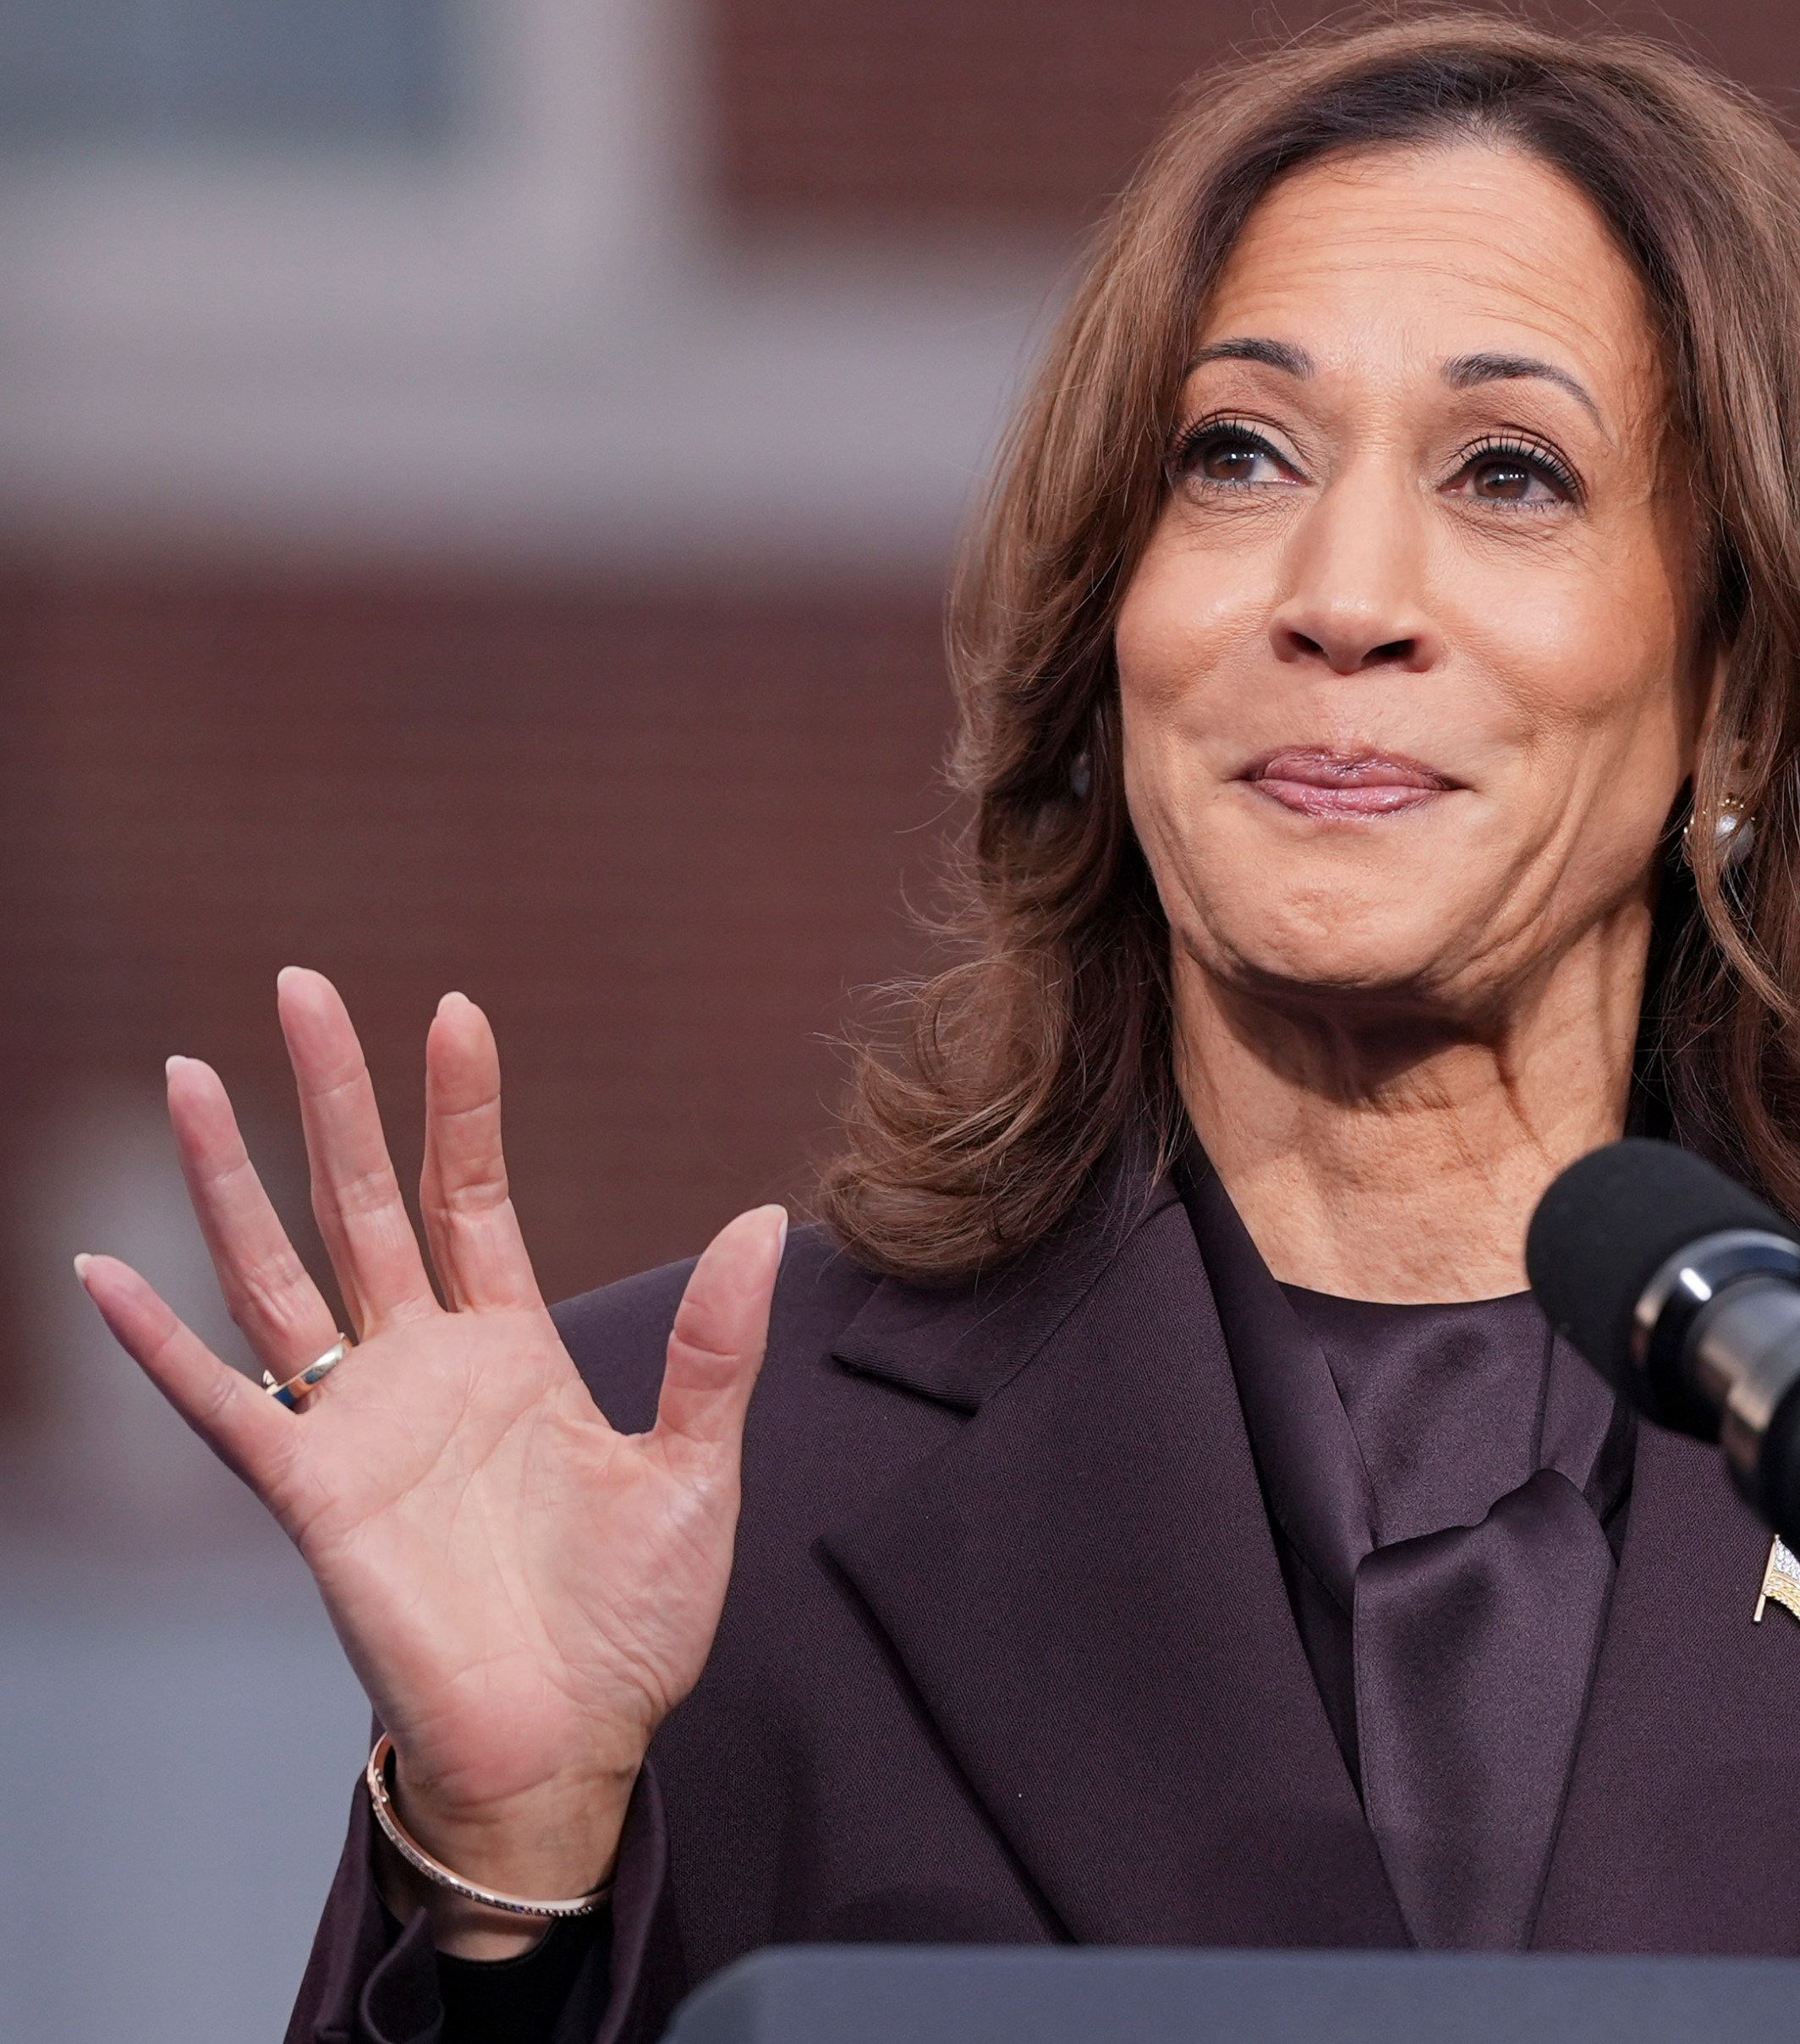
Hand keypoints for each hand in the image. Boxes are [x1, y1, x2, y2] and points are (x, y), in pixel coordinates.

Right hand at [73, 970, 782, 1954]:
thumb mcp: (697, 1469)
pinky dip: (157, 1344)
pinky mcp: (311, 1497)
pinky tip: (102, 1272)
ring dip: (228, 1177)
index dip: (460, 1107)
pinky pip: (219, 1406)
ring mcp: (358, 1426)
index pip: (470, 1197)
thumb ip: (719, 1347)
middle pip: (360, 1201)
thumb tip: (768, 1219)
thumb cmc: (631, 1622)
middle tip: (299, 984)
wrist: (573, 1744)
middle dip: (330, 1095)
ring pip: (276, 1271)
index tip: (454, 1009)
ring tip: (187, 1075)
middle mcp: (423, 1371)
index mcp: (513, 1354)